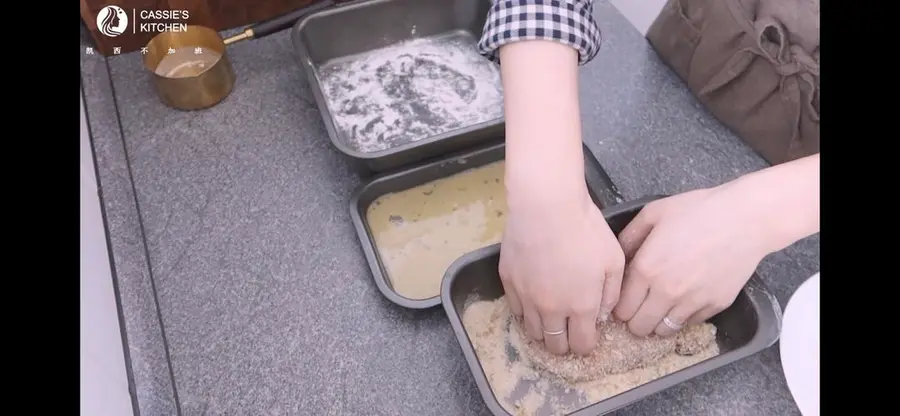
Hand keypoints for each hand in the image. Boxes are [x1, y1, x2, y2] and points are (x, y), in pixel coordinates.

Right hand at [499, 190, 624, 354]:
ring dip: (544, 330)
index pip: (581, 345)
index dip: (586, 345)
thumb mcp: (614, 259)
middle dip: (564, 343)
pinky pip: (515, 309)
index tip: (588, 335)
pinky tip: (533, 300)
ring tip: (550, 317)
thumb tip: (603, 314)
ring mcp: (526, 297)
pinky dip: (525, 311)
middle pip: (554, 344)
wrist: (547, 206)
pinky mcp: (508, 281)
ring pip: (532, 331)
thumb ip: (611, 293)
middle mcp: (552, 309)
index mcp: (581, 306)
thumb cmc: (586, 229)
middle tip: (569, 330)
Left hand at [613, 185, 771, 337]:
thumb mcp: (654, 213)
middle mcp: (666, 292)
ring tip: (662, 305)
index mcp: (646, 269)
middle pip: (639, 327)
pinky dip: (684, 316)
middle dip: (635, 319)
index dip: (620, 307)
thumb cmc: (699, 210)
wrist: (746, 218)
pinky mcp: (715, 306)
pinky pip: (690, 323)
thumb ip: (629, 237)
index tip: (626, 300)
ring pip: (664, 331)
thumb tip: (620, 258)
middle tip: (641, 306)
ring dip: (658, 321)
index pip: (621, 309)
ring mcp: (692, 302)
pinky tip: (686, 297)